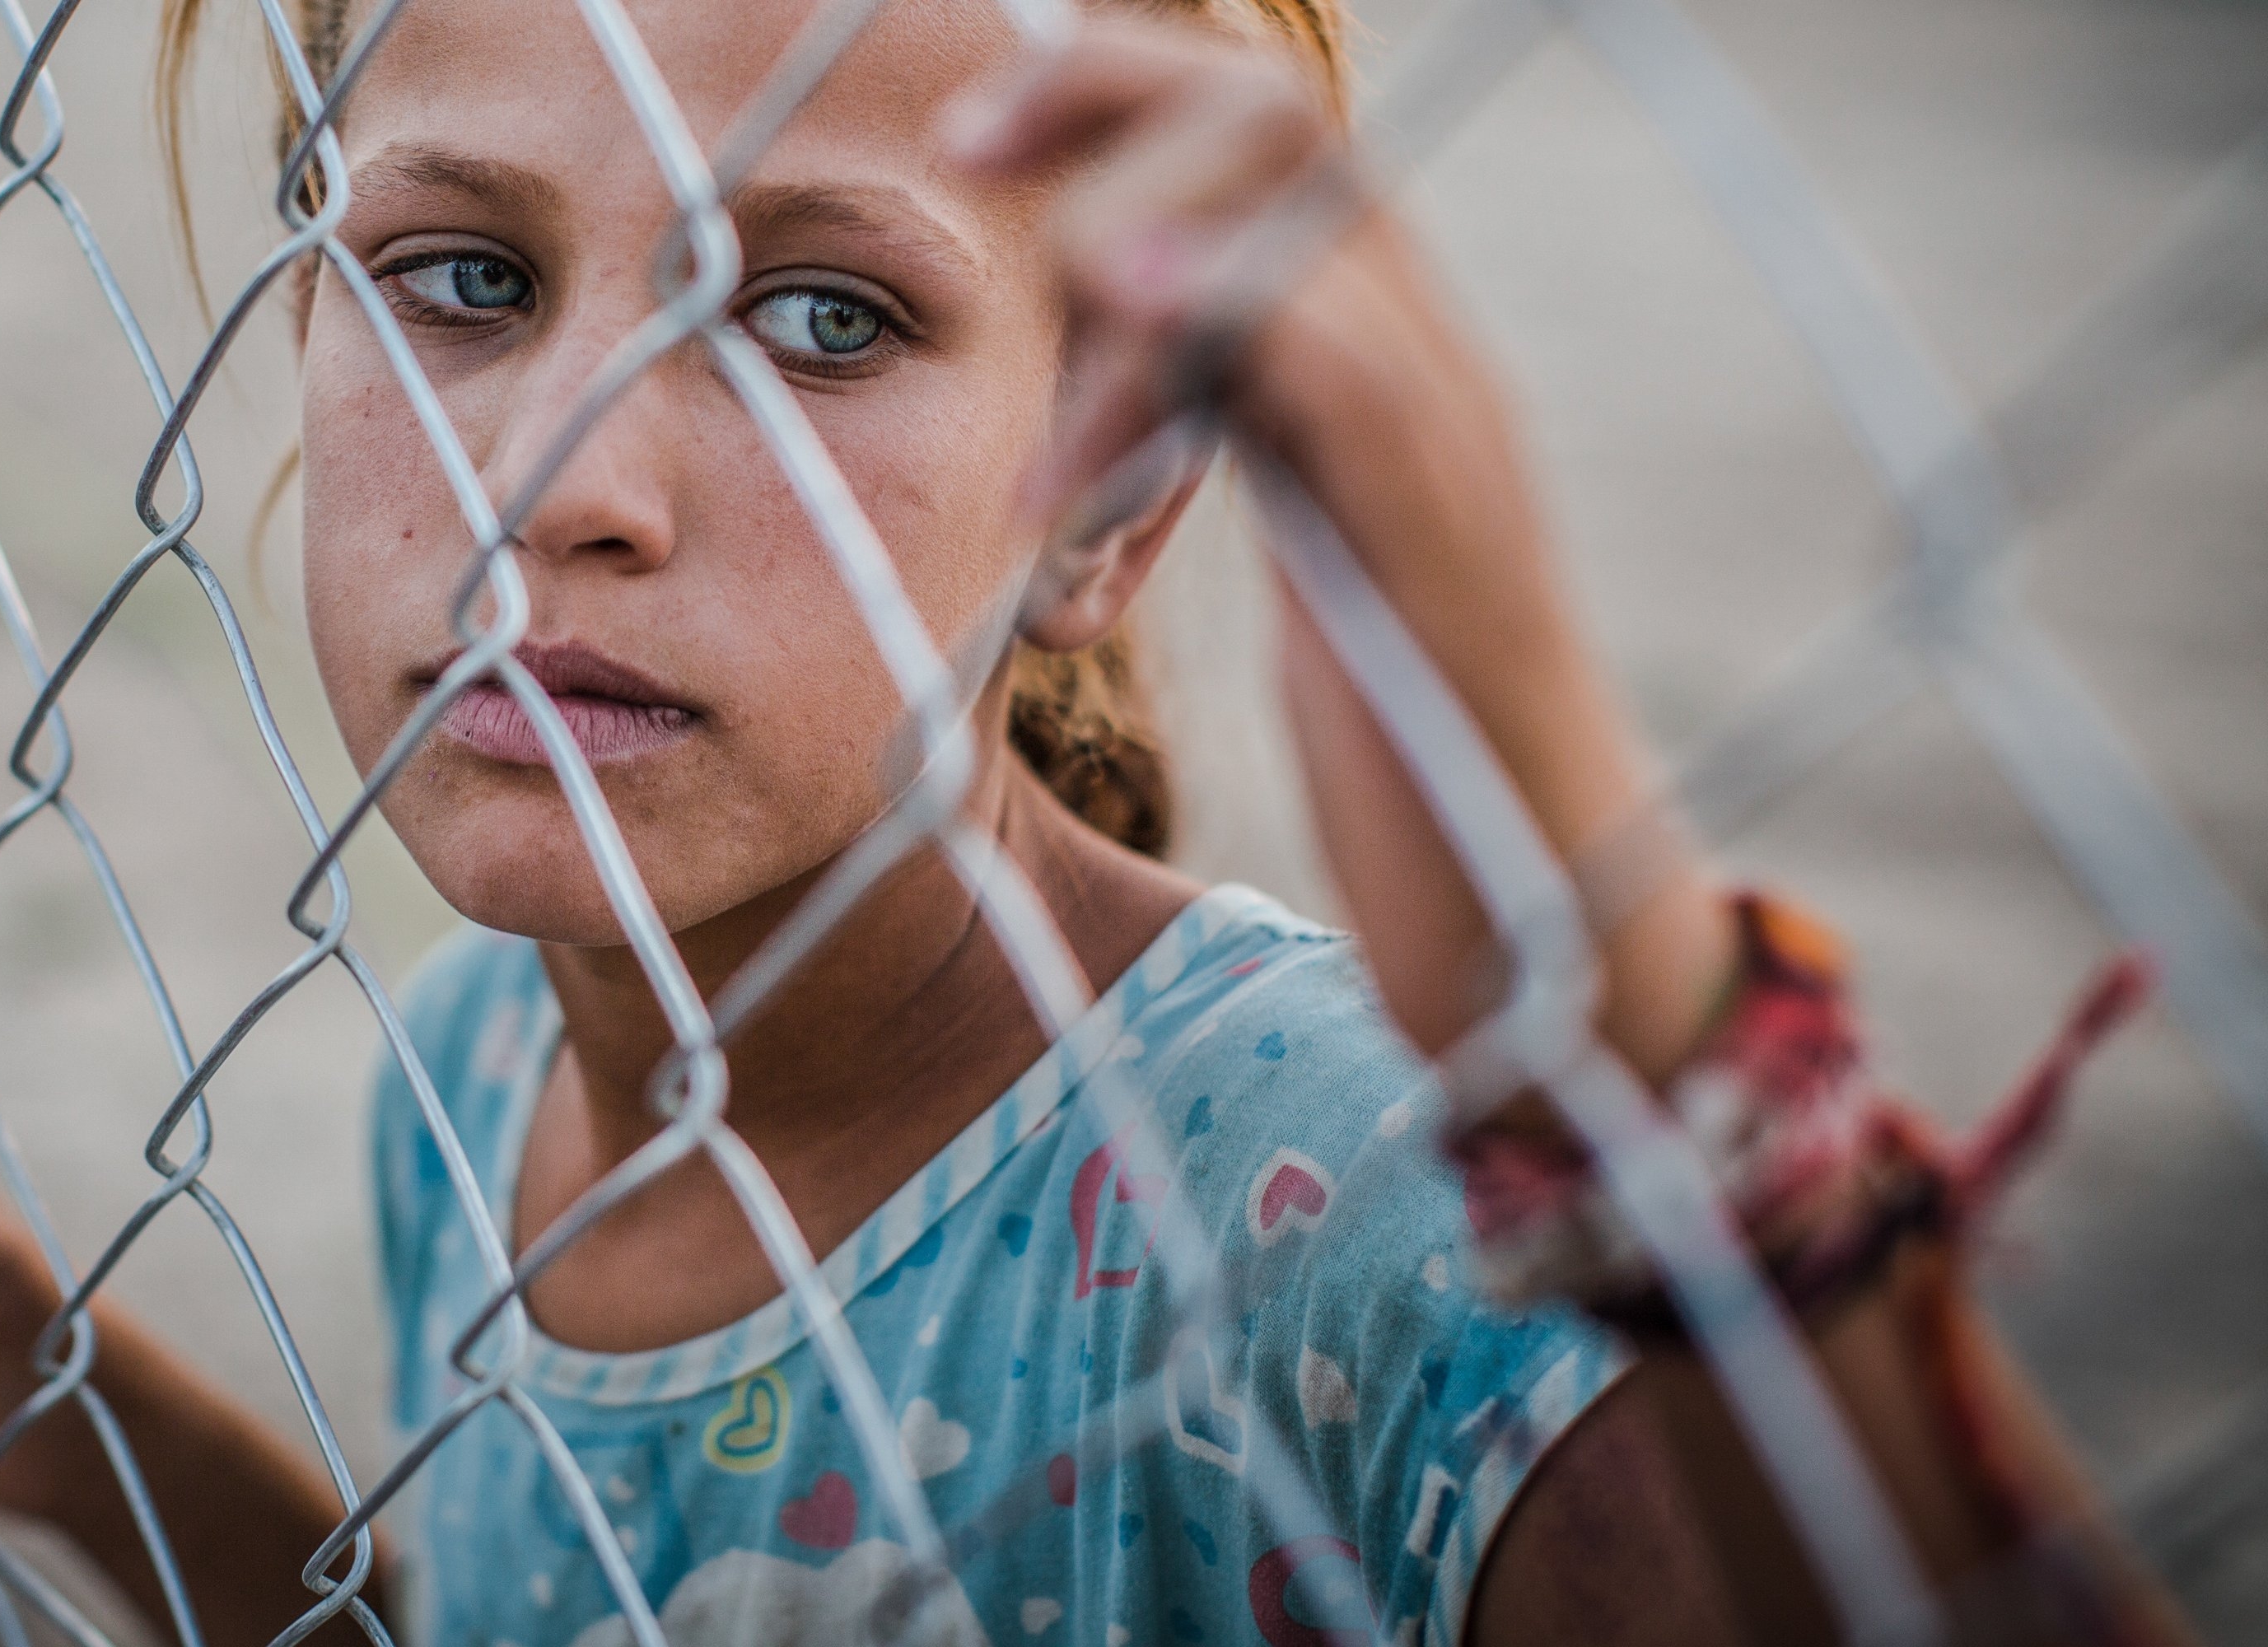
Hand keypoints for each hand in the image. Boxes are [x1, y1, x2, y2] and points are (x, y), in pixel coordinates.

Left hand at [950, 18, 1735, 1078]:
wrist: (1558, 935)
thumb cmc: (1422, 769)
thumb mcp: (1306, 562)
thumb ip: (1234, 452)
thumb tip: (1118, 389)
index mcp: (1380, 370)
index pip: (1262, 140)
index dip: (1115, 91)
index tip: (975, 131)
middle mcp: (1432, 372)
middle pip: (1281, 118)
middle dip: (1110, 93)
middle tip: (971, 145)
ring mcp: (1455, 450)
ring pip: (1314, 208)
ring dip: (1133, 232)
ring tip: (1042, 313)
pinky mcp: (1452, 558)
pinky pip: (1355, 372)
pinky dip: (1234, 309)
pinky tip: (1130, 302)